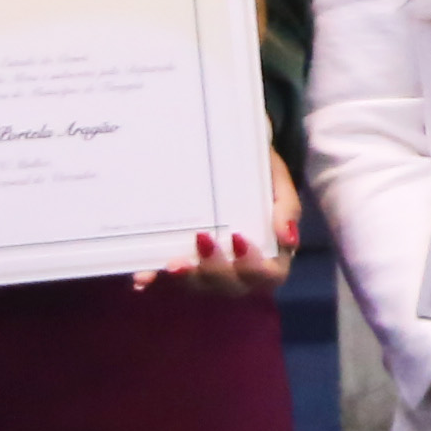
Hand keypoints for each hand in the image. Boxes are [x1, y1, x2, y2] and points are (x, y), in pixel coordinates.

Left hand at [132, 150, 307, 297]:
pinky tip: (143, 279)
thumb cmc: (255, 163)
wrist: (226, 144)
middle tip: (201, 241)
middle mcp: (241, 265)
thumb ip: (286, 205)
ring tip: (172, 263)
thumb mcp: (274, 175)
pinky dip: (155, 277)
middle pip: (232, 286)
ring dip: (187, 279)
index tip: (237, 238)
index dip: (254, 267)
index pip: (268, 274)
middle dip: (215, 271)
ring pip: (201, 286)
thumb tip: (287, 238)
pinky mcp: (182, 256)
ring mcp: (209, 264)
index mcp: (270, 250)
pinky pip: (169, 274)